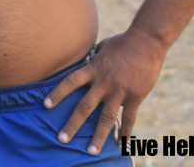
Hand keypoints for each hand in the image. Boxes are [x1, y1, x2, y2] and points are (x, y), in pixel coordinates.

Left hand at [44, 31, 166, 154]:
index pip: (71, 82)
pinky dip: (125, 133)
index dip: (58, 93)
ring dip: (98, 136)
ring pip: (106, 118)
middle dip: (72, 124)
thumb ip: (95, 57)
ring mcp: (119, 90)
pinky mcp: (135, 96)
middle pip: (84, 106)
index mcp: (94, 69)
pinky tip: (122, 145)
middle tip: (62, 139)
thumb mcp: (104, 46)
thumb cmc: (124, 41)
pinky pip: (129, 118)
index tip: (46, 105)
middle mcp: (103, 82)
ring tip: (91, 151)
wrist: (147, 40)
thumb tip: (89, 60)